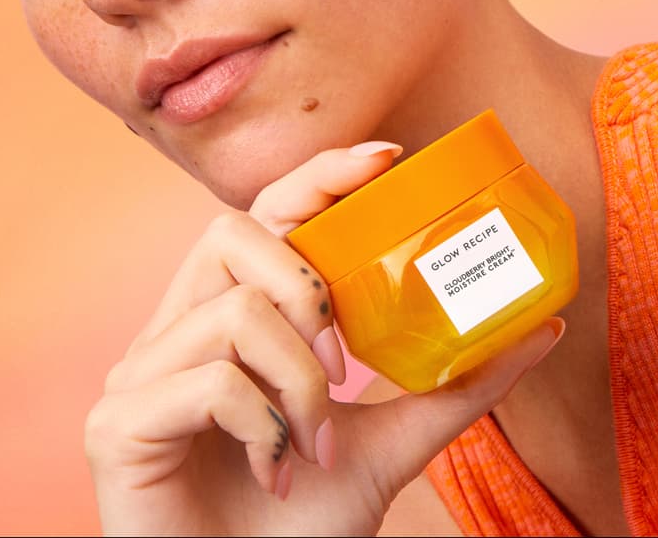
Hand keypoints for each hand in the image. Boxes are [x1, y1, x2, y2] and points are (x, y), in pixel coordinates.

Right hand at [85, 141, 563, 535]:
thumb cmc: (295, 526)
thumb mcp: (387, 443)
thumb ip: (449, 388)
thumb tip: (540, 327)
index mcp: (225, 319)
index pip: (262, 216)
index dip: (315, 176)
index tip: (385, 157)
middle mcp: (174, 331)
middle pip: (230, 233)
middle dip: (304, 280)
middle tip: (343, 358)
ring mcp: (137, 373)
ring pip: (234, 310)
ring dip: (299, 380)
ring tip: (317, 442)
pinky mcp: (117, 422)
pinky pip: (207, 379)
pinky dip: (264, 425)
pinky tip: (276, 470)